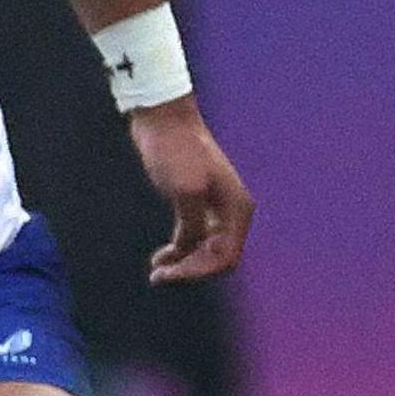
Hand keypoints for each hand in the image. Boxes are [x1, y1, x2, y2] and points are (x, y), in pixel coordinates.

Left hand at [130, 98, 251, 282]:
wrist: (162, 119)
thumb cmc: (176, 150)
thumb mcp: (185, 192)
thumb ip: (194, 227)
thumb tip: (192, 251)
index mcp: (237, 209)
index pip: (226, 257)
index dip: (199, 271)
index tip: (171, 274)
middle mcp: (231, 211)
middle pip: (216, 257)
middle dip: (189, 269)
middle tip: (159, 276)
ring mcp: (213, 207)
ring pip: (203, 250)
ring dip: (182, 263)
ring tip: (156, 270)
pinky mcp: (194, 202)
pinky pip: (192, 237)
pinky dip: (178, 250)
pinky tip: (160, 258)